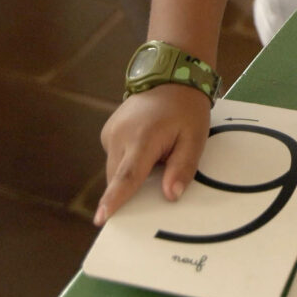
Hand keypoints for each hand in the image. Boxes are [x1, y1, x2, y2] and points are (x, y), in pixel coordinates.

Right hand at [94, 84, 211, 224]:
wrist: (171, 77)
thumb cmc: (186, 110)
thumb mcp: (195, 138)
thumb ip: (183, 168)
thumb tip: (170, 196)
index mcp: (143, 138)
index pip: (127, 176)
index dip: (114, 200)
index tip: (101, 219)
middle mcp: (120, 135)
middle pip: (119, 178)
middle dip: (132, 189)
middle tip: (157, 177)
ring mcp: (110, 132)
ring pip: (115, 170)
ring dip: (131, 174)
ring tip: (156, 155)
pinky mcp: (107, 131)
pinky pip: (115, 158)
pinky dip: (128, 162)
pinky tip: (145, 148)